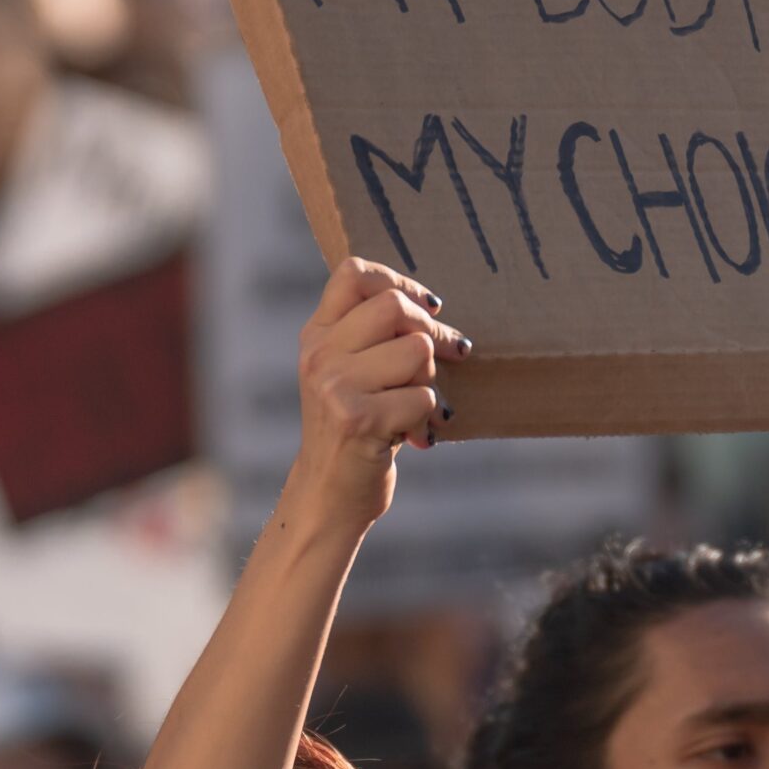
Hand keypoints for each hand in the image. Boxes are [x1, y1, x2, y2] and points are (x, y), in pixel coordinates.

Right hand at [282, 256, 472, 529]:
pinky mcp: (358, 420)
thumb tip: (431, 306)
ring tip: (416, 405)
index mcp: (316, 336)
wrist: (328, 495)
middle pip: (394, 306)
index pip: (353, 273)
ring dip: (430, 380)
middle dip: (432, 331)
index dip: (400, 280)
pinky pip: (424, 397)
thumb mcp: (347, 374)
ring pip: (416, 350)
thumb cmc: (354, 431)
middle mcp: (320, 355)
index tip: (428, 307)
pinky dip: (430, 418)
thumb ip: (371, 337)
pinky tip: (415, 435)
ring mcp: (335, 386)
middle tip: (452, 353)